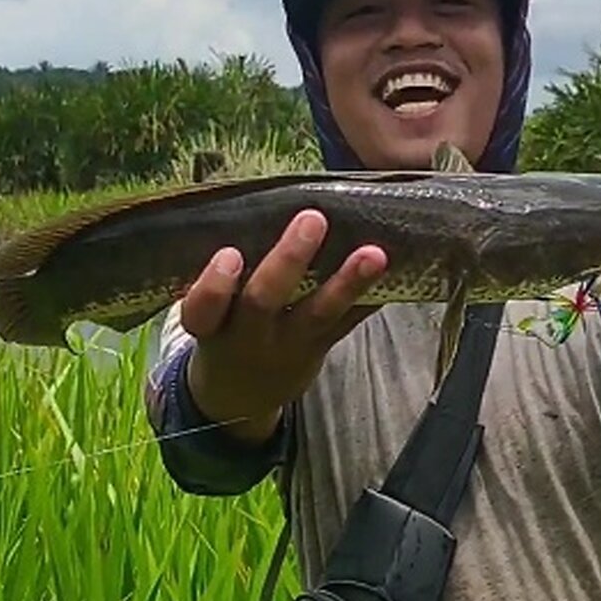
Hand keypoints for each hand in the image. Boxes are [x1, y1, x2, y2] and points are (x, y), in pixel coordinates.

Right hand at [180, 209, 387, 442]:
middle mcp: (248, 336)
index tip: (229, 254)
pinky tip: (396, 271)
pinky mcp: (320, 348)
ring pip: (318, 314)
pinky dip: (370, 297)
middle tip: (312, 219)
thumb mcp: (208, 311)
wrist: (239, 396)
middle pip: (265, 301)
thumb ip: (223, 275)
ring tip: (374, 253)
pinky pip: (347, 323)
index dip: (215, 285)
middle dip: (289, 260)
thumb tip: (256, 204)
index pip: (203, 308)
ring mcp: (288, 345)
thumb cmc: (223, 328)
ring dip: (347, 281)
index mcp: (210, 324)